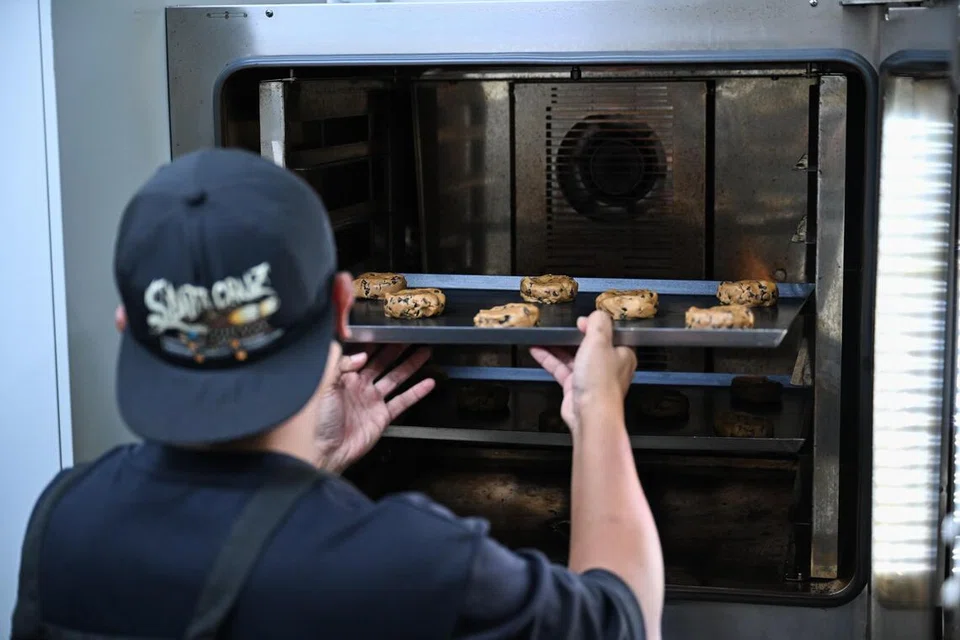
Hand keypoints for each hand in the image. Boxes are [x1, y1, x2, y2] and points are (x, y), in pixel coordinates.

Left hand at [317, 345, 434, 472]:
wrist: (324, 452)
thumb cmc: (316, 422)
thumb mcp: (323, 387)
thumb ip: (340, 365)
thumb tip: (360, 354)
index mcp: (344, 378)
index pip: (362, 354)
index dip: (375, 342)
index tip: (387, 331)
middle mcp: (360, 387)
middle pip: (382, 363)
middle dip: (396, 349)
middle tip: (410, 337)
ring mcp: (372, 401)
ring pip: (395, 378)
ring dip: (410, 366)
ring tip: (424, 353)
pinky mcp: (382, 416)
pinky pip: (402, 401)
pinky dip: (416, 392)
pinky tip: (427, 383)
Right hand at [530, 311, 635, 434]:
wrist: (590, 414)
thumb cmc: (600, 381)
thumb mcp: (600, 341)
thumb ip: (598, 323)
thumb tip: (593, 315)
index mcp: (622, 355)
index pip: (610, 335)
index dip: (596, 326)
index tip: (582, 320)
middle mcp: (608, 367)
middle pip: (590, 346)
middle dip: (574, 336)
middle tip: (561, 327)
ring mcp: (591, 378)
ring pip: (573, 357)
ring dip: (557, 347)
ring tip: (543, 336)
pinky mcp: (575, 387)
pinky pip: (561, 369)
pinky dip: (549, 359)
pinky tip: (537, 350)